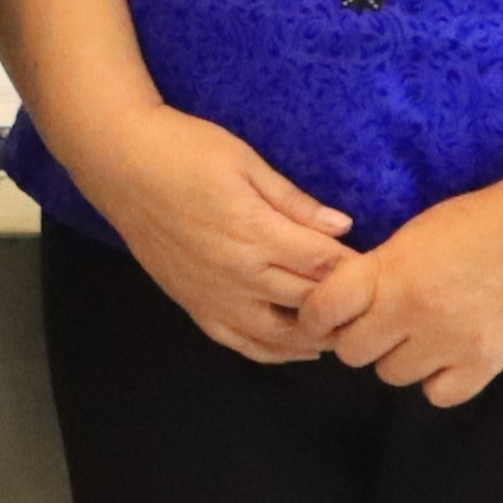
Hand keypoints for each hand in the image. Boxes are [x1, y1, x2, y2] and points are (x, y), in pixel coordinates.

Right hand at [67, 101, 355, 362]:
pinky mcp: (193, 304)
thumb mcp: (246, 161)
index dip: (360, 269)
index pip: (325, 264)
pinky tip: (298, 348)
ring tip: (346, 330)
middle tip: (378, 303)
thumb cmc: (183, 150)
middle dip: (347, 305)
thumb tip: (343, 226)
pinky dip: (272, 352)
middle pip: (310, 303)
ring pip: (279, 336)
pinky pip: (239, 343)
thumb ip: (294, 201)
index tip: (385, 267)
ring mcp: (213, 295)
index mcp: (255, 232)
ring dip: (317, 337)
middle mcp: (237, 274)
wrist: (118, 162)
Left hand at [296, 174, 502, 407]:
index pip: (320, 311)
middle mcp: (415, 311)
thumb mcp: (421, 230)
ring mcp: (453, 341)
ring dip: (400, 357)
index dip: (317, 314)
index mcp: (392, 270)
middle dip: (360, 336)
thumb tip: (344, 299)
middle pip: (352, 352)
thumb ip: (382, 267)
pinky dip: (440, 379)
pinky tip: (452, 354)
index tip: (327, 312)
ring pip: (392, 376)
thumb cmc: (491, 216)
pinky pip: (439, 395)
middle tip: (381, 320)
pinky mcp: (490, 362)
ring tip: (424, 331)